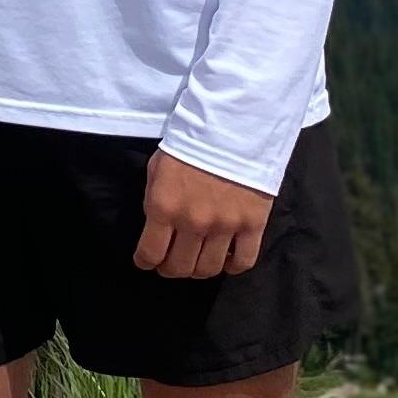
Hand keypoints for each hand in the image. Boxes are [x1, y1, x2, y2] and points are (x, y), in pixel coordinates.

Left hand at [132, 150, 272, 278]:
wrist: (231, 127)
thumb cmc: (188, 145)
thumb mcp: (157, 170)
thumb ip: (156, 202)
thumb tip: (158, 228)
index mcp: (165, 207)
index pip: (150, 254)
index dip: (145, 262)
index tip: (147, 261)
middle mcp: (193, 223)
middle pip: (179, 267)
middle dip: (170, 269)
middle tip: (172, 263)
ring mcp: (224, 226)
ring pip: (209, 269)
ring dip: (200, 269)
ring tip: (198, 260)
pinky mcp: (252, 225)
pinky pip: (243, 262)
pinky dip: (233, 266)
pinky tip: (227, 259)